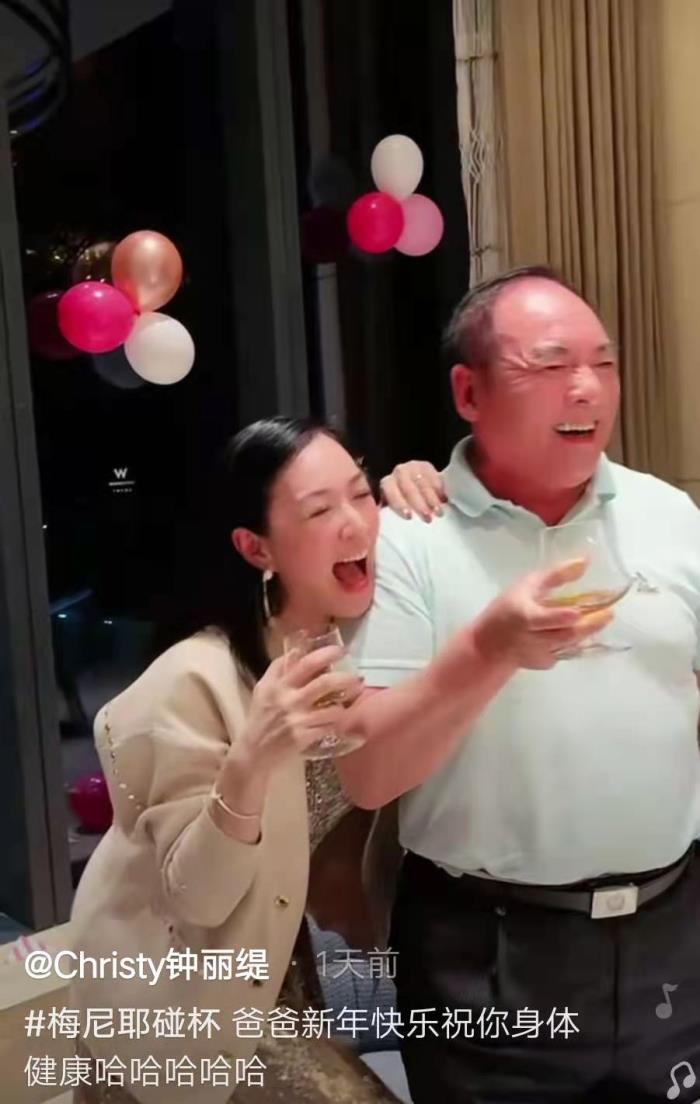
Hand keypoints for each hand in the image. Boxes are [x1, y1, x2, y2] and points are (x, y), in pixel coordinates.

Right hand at [237, 645, 364, 773]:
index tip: (341, 650)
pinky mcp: (303, 737)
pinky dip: (336, 722)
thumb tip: (297, 649)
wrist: (254, 752)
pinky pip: (329, 726)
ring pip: (333, 708)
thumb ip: (278, 669)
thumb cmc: (260, 718)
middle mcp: (289, 700)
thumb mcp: (263, 689)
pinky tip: (339, 719)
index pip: (306, 663)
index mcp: (279, 685)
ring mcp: (297, 720)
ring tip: (352, 700)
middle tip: (357, 677)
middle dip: (346, 678)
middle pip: (325, 683)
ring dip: (346, 703)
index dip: (327, 654)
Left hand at [380, 460, 446, 521]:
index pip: (391, 493)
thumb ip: (388, 514)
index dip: (399, 505)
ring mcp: (413, 467)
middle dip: (419, 505)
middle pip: (409, 489)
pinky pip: (434, 477)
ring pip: (423, 483)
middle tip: (428, 519)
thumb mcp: (392, 507)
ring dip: (432, 499)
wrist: (412, 484)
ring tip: (439, 513)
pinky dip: (439, 489)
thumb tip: (381, 529)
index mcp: (387, 484)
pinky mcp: (426, 466)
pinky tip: (444, 500)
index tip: (409, 517)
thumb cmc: (402, 502)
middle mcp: (399, 473)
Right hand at [474, 559, 613, 670]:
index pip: (543, 619)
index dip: (560, 617)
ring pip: (570, 644)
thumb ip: (555, 575)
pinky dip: (574, 641)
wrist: (490, 646)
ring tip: (603, 618)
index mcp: (524, 616)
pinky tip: (578, 631)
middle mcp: (532, 637)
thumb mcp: (526, 586)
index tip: (576, 612)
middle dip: (589, 625)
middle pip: (565, 634)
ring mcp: (539, 653)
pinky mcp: (545, 664)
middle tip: (609, 613)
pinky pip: (566, 651)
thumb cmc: (507, 609)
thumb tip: (585, 562)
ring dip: (588, 632)